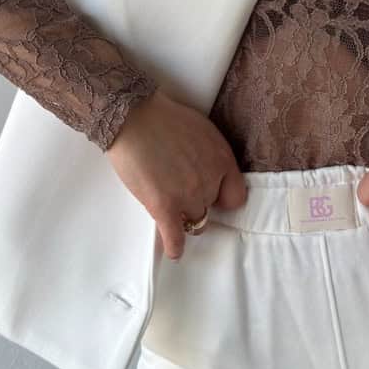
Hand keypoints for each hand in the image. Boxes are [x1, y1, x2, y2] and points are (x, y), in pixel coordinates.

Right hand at [106, 89, 246, 259]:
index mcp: (222, 159)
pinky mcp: (163, 206)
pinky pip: (175, 237)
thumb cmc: (163, 117)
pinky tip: (173, 250)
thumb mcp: (202, 130)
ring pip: (194, 221)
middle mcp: (210, 180)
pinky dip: (175, 246)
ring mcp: (187, 195)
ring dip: (183, 218)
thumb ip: (211, 155)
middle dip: (197, 201)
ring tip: (171, 211)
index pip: (236, 196)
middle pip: (210, 206)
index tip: (213, 197)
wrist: (132, 117)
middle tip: (178, 189)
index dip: (222, 198)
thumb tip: (209, 171)